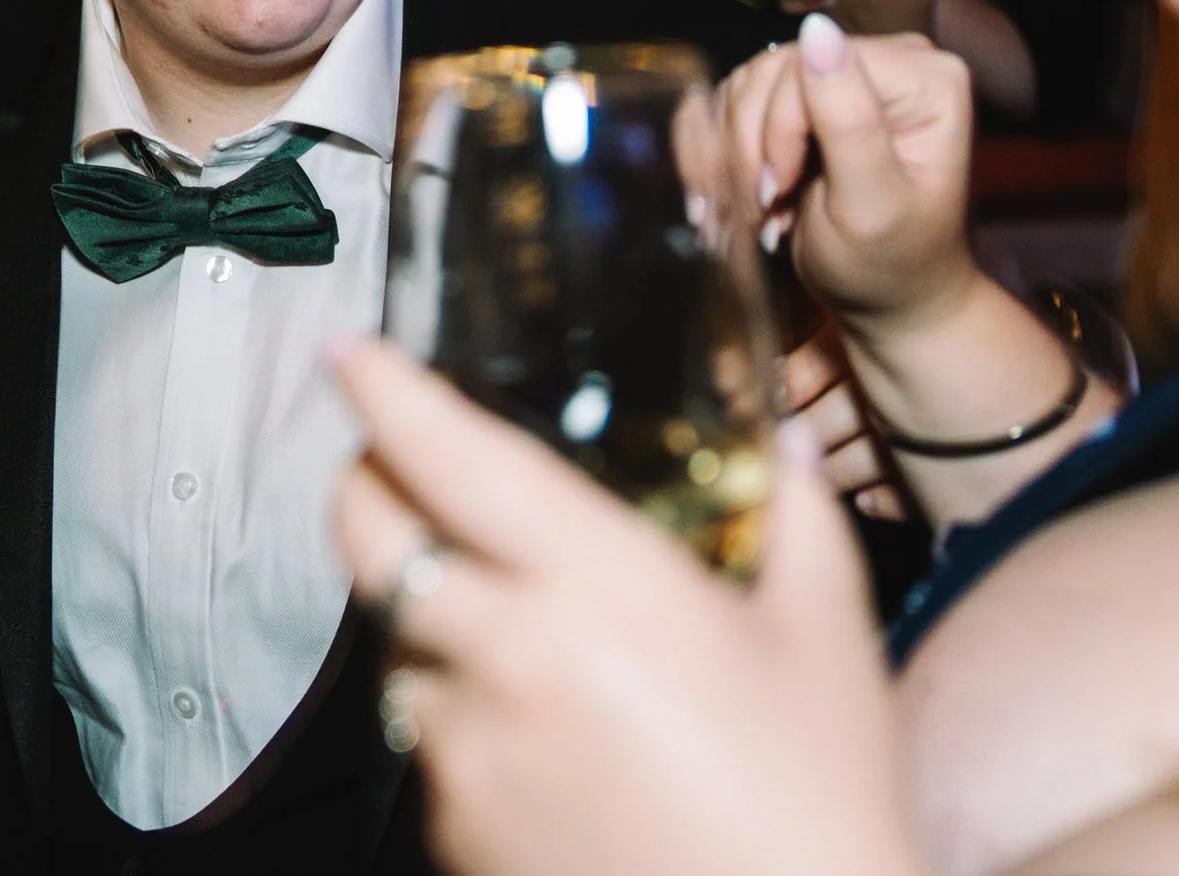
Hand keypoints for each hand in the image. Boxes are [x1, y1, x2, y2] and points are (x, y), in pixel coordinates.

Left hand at [334, 342, 922, 875]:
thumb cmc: (822, 804)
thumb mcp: (828, 639)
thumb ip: (797, 517)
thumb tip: (784, 444)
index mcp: (597, 587)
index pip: (450, 459)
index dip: (385, 392)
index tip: (350, 351)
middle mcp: (506, 658)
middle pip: (367, 540)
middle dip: (366, 483)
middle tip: (396, 462)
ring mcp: (467, 751)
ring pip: (393, 644)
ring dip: (421, 607)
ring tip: (504, 611)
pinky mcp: (453, 829)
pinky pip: (428, 739)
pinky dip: (459, 708)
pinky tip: (539, 722)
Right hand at [723, 17, 980, 340]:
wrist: (889, 304)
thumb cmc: (891, 266)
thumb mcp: (871, 203)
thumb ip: (849, 119)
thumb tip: (818, 29)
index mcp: (923, 76)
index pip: (810, 65)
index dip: (778, 129)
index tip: (775, 195)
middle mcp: (888, 61)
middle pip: (772, 71)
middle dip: (752, 147)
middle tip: (759, 210)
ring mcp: (846, 76)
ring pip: (747, 86)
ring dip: (736, 155)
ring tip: (755, 211)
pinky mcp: (810, 98)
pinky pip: (741, 101)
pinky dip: (729, 153)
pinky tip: (744, 198)